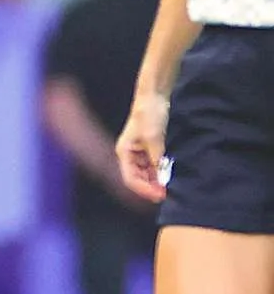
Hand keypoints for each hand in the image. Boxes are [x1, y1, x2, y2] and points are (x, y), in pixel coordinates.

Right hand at [115, 89, 168, 203]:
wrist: (154, 97)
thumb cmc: (149, 115)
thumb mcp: (154, 139)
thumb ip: (157, 160)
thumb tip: (162, 179)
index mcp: (124, 152)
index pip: (131, 179)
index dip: (144, 190)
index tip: (160, 196)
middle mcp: (129, 155)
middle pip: (138, 178)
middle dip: (151, 187)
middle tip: (167, 195)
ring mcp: (139, 152)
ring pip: (146, 174)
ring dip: (156, 181)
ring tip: (169, 187)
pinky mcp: (149, 148)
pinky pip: (153, 166)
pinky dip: (160, 172)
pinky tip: (169, 176)